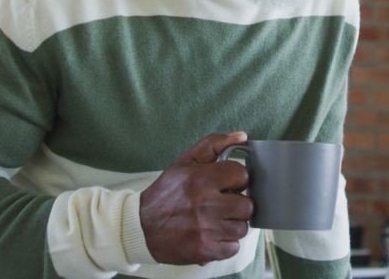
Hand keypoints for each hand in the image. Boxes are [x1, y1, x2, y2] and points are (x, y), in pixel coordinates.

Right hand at [140, 131, 253, 264]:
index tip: (227, 183)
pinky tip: (211, 234)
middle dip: (237, 204)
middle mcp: (205, 205)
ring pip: (242, 228)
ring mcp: (206, 230)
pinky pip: (234, 247)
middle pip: (247, 205)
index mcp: (200, 179)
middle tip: (223, 204)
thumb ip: (214, 145)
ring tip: (215, 220)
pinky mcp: (205, 250)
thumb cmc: (166, 193)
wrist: (141, 227)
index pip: (242, 175)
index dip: (236, 179)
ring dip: (232, 225)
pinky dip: (225, 243)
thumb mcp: (185, 162)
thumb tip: (242, 137)